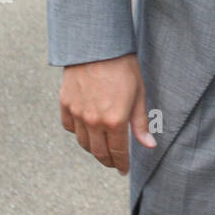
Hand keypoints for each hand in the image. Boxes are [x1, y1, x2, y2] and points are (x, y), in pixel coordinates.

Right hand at [60, 53, 155, 174]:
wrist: (97, 44)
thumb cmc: (124, 66)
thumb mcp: (139, 94)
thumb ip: (141, 123)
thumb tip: (149, 145)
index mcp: (115, 121)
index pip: (117, 152)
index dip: (121, 164)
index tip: (123, 170)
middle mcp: (93, 121)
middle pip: (98, 152)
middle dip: (107, 160)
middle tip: (113, 162)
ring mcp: (77, 113)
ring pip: (82, 142)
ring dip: (92, 148)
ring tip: (101, 147)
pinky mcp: (65, 103)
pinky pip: (69, 126)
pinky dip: (77, 132)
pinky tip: (85, 130)